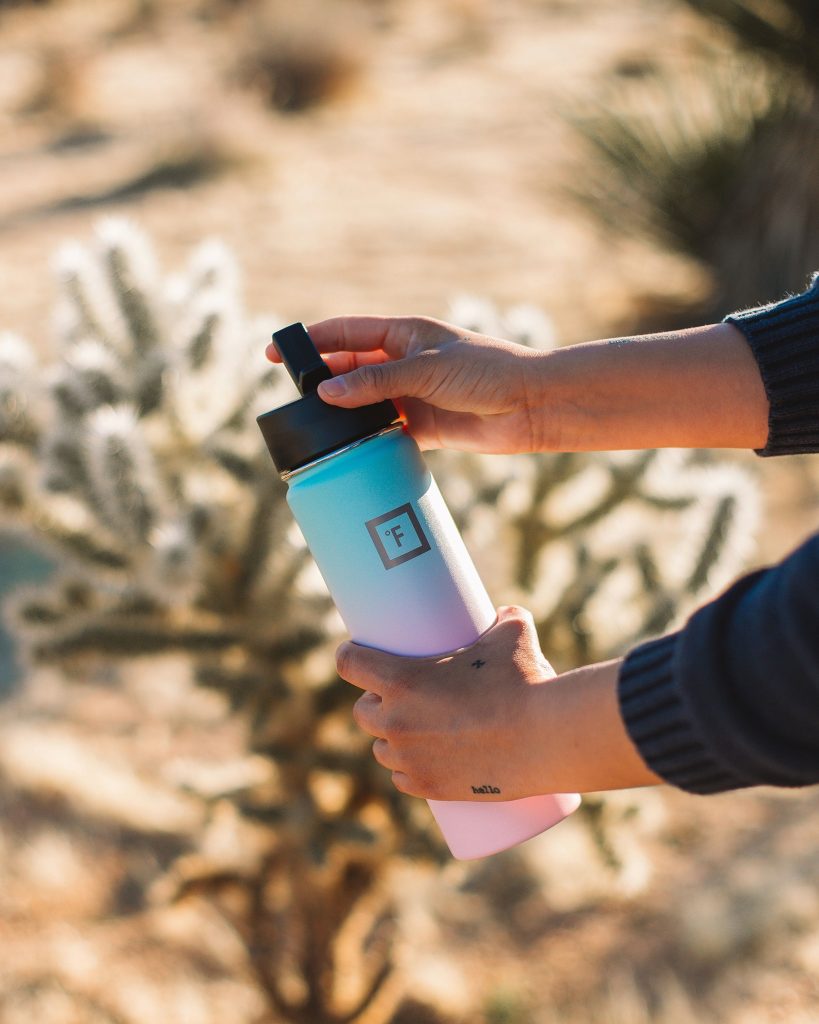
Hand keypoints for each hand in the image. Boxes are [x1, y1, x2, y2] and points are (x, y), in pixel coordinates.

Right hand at [266, 315, 548, 453]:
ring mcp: (411, 395)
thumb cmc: (486, 372)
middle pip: (349, 369)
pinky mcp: (423, 427)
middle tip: (293, 399)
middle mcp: (403, 363)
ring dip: (344, 414)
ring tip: (316, 428)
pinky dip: (368, 439)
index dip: (311, 341)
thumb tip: (325, 393)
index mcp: (403, 334)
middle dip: (322, 382)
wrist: (530, 406)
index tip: (277, 353)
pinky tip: (350, 449)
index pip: (345, 332)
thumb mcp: (426, 370)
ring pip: (364, 404)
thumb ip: (375, 381)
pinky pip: (385, 432)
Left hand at [335, 604, 664, 799]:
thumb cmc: (526, 680)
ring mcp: (410, 758)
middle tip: (396, 695)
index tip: (357, 652)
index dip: (350, 655)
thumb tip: (503, 612)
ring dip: (389, 738)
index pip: (349, 664)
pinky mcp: (429, 787)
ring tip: (409, 730)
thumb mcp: (513, 634)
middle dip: (374, 702)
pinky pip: (401, 779)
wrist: (547, 738)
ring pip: (381, 748)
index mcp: (401, 680)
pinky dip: (406, 771)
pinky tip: (412, 765)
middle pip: (362, 711)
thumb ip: (503, 618)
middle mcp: (396, 721)